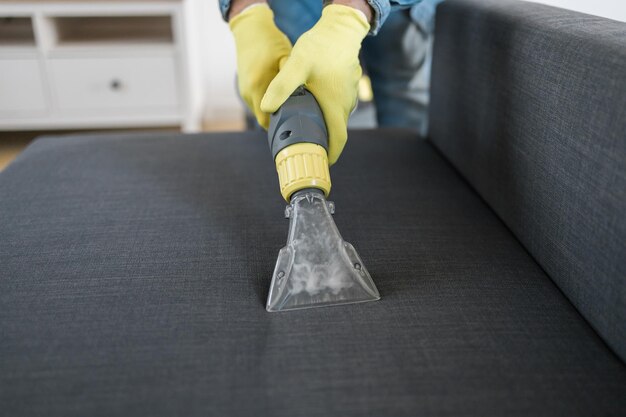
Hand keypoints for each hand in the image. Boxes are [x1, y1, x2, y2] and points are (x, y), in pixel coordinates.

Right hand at [229, 3, 290, 128]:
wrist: (251, 30)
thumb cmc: (272, 44)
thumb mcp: (286, 60)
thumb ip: (292, 82)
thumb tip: (306, 103)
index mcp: (258, 86)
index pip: (267, 122)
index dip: (281, 127)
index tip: (296, 128)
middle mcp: (248, 92)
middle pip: (264, 120)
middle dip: (279, 122)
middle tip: (297, 121)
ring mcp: (244, 91)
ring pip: (260, 113)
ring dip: (274, 113)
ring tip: (291, 110)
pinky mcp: (244, 88)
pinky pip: (258, 104)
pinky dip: (269, 104)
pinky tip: (281, 99)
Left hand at [260, 4, 369, 164]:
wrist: (341, 27)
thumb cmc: (322, 46)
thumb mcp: (297, 66)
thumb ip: (282, 87)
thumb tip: (266, 108)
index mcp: (336, 106)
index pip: (338, 140)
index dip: (331, 155)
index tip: (322, 163)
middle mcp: (346, 103)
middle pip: (336, 131)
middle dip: (323, 142)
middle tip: (305, 148)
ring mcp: (349, 94)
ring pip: (336, 118)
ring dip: (324, 126)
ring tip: (305, 129)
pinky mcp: (347, 86)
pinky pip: (338, 105)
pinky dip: (327, 112)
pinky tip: (312, 105)